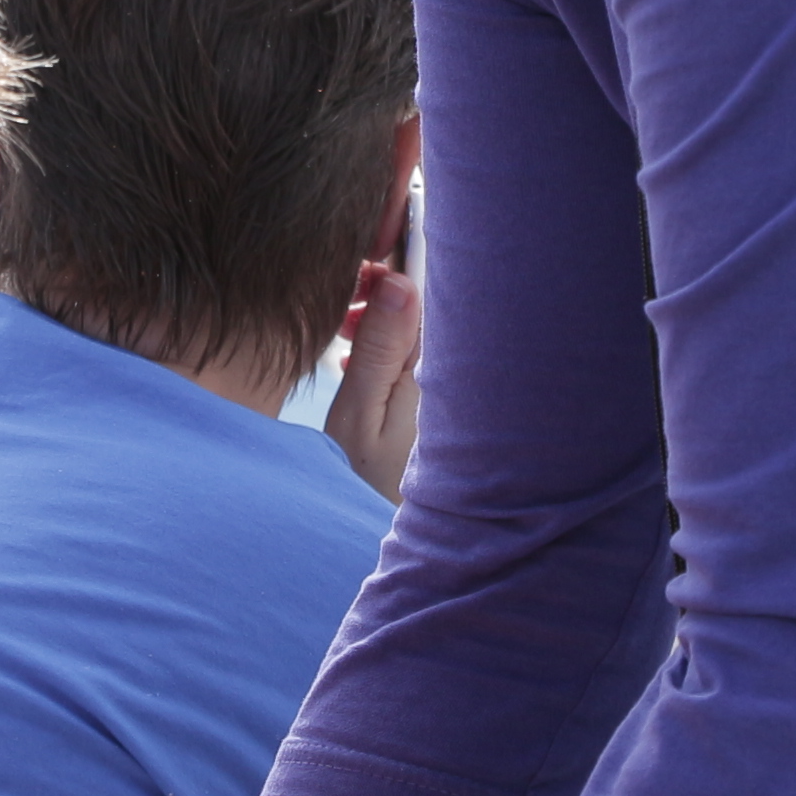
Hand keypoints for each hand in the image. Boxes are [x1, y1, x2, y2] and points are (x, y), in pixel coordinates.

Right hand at [319, 265, 420, 504]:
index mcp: (434, 368)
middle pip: (427, 302)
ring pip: (417, 324)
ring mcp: (444, 385)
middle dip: (384, 291)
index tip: (360, 273)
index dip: (395, 267)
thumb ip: (380, 347)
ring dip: (381, 319)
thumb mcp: (360, 413)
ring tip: (346, 341)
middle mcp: (450, 372)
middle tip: (345, 316)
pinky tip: (358, 362)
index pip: (431, 290)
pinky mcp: (434, 398)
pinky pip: (414, 350)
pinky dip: (386, 346)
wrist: (373, 528)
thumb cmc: (365, 479)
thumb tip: (397, 281)